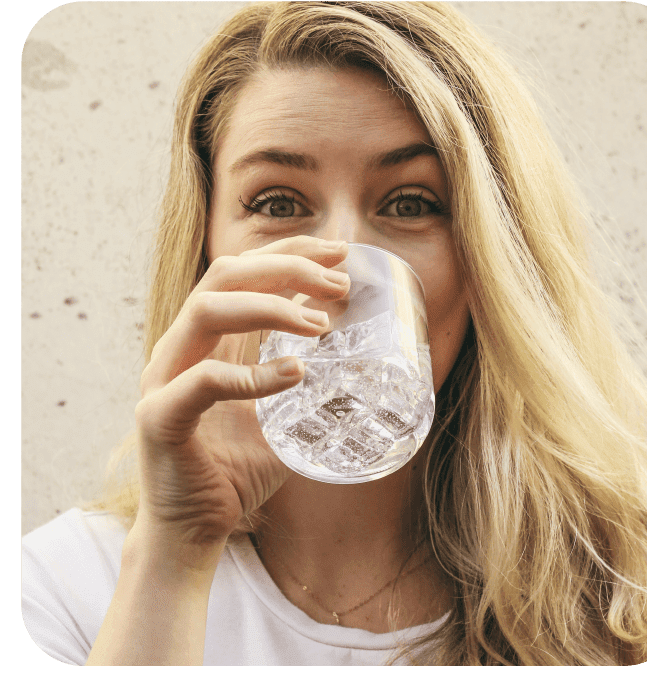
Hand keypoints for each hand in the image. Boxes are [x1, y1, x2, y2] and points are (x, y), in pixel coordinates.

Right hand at [133, 236, 349, 548]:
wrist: (194, 530)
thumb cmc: (236, 469)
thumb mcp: (278, 412)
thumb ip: (298, 376)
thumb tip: (349, 352)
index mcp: (206, 341)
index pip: (243, 273)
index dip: (289, 253)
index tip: (338, 254)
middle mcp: (181, 348)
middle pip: (225, 275)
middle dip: (286, 267)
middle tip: (339, 282)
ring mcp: (164, 379)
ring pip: (207, 311)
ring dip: (270, 307)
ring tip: (321, 325)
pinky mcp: (160, 417)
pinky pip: (204, 381)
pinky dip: (253, 374)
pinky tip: (294, 375)